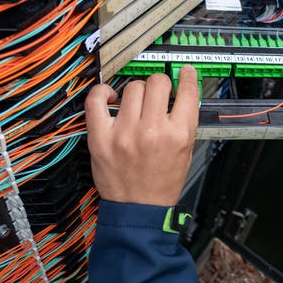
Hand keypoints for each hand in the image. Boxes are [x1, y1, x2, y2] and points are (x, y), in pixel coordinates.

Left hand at [84, 66, 199, 205]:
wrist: (139, 209)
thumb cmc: (162, 183)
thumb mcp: (186, 151)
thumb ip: (184, 120)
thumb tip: (182, 90)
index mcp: (178, 135)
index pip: (187, 91)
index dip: (186, 76)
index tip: (183, 72)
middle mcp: (152, 131)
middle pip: (157, 83)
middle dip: (160, 85)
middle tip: (157, 94)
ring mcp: (124, 133)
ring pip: (132, 87)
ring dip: (136, 91)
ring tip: (136, 103)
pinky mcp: (101, 137)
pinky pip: (96, 100)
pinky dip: (102, 92)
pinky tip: (109, 97)